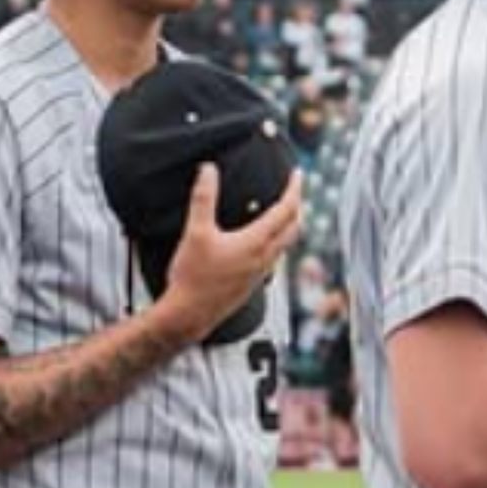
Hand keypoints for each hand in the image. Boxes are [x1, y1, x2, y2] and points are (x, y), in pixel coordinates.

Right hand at [156, 165, 304, 342]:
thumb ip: (203, 199)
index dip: (294, 190)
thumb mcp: (195, 232)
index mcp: (255, 243)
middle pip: (293, 228)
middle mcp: (264, 258)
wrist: (189, 315)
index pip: (285, 211)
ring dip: (289, 226)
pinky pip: (274, 258)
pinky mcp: (252, 284)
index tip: (297, 175)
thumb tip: (208, 171)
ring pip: (286, 245)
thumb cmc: (193, 279)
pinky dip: (276, 243)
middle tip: (294, 192)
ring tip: (283, 214)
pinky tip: (261, 244)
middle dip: (297, 207)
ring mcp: (260, 273)